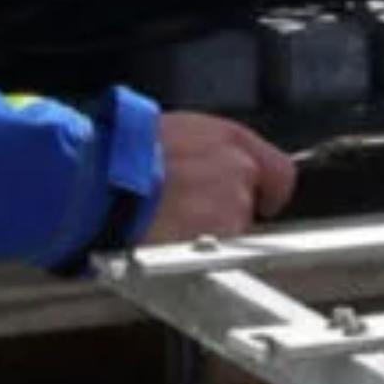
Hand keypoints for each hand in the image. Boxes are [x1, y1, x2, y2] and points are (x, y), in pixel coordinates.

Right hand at [139, 113, 298, 245]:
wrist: (103, 179)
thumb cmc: (127, 151)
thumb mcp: (177, 130)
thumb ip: (209, 148)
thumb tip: (212, 162)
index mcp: (230, 139)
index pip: (279, 171)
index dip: (268, 189)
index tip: (261, 199)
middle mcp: (239, 171)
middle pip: (248, 203)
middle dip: (224, 209)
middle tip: (187, 205)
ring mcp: (231, 208)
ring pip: (230, 230)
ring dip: (208, 230)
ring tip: (169, 218)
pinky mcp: (218, 242)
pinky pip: (214, 253)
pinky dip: (195, 250)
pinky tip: (168, 234)